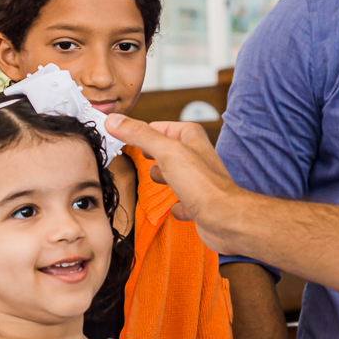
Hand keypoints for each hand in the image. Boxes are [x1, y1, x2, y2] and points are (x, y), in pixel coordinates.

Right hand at [105, 115, 239, 247]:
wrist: (225, 218)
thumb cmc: (202, 184)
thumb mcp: (165, 151)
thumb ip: (139, 135)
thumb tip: (114, 120)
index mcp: (192, 138)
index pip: (163, 126)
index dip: (145, 129)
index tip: (127, 132)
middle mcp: (197, 157)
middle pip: (171, 149)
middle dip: (156, 152)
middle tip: (141, 152)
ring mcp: (199, 181)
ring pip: (178, 174)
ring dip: (166, 176)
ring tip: (155, 177)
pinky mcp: (200, 204)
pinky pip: (185, 201)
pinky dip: (178, 204)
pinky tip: (173, 207)